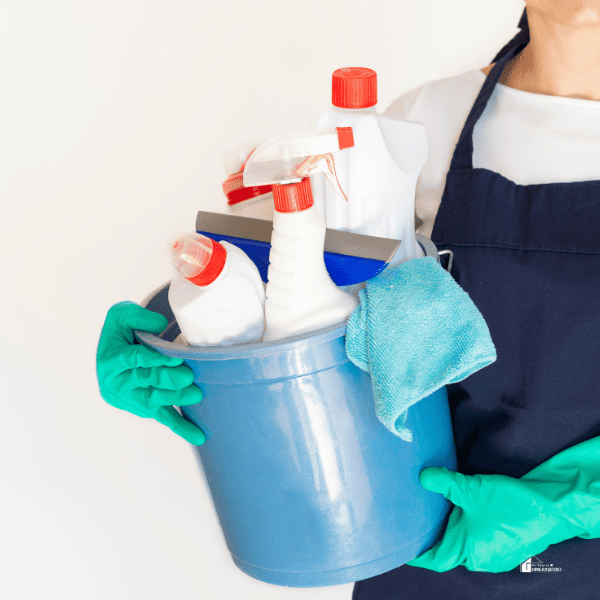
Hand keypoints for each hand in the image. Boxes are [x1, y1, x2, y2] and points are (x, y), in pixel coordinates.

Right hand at [96, 301, 204, 444]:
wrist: (115, 351)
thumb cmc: (122, 330)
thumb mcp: (121, 315)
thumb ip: (137, 317)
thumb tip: (160, 326)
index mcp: (111, 360)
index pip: (134, 360)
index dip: (155, 359)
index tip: (176, 358)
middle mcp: (118, 383)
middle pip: (146, 382)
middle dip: (168, 380)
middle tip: (189, 377)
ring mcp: (132, 399)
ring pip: (155, 401)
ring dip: (176, 399)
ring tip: (195, 395)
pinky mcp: (145, 408)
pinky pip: (164, 417)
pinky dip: (181, 427)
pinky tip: (198, 436)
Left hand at [407, 467, 570, 572]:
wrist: (552, 508)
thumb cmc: (510, 504)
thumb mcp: (471, 489)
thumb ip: (445, 483)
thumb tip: (424, 477)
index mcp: (466, 550)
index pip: (434, 558)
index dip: (418, 552)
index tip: (405, 546)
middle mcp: (479, 558)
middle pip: (449, 550)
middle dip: (436, 535)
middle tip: (421, 517)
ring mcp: (495, 555)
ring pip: (466, 544)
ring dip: (455, 529)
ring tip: (443, 510)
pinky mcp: (506, 547)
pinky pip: (481, 541)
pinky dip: (470, 528)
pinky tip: (468, 511)